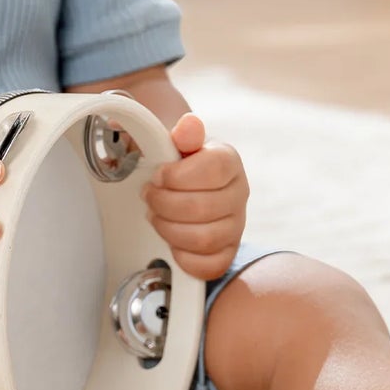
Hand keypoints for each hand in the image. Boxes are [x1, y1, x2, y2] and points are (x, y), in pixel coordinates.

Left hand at [142, 113, 248, 280]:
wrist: (186, 183)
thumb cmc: (180, 164)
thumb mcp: (177, 143)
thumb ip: (183, 134)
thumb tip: (189, 124)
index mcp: (229, 161)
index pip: (213, 170)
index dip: (177, 176)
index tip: (158, 175)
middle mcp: (239, 193)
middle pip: (202, 208)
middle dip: (164, 204)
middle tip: (149, 196)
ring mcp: (236, 226)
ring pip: (204, 238)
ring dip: (169, 229)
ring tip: (157, 216)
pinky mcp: (227, 252)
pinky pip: (210, 266)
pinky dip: (184, 256)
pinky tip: (172, 240)